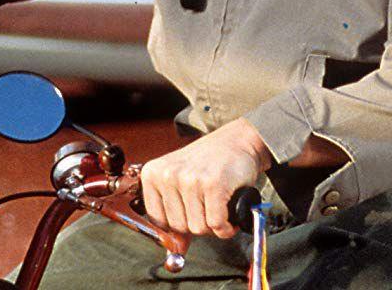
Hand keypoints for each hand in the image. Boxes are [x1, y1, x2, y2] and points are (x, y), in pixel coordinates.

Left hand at [139, 117, 272, 237]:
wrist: (238, 141)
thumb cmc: (209, 163)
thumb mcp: (183, 183)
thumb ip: (175, 216)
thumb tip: (175, 250)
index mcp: (153, 174)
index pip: (158, 222)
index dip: (179, 223)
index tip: (192, 211)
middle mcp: (168, 175)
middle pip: (178, 227)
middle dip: (198, 222)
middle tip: (209, 204)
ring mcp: (191, 179)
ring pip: (197, 228)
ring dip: (214, 225)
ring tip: (219, 205)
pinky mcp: (213, 184)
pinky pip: (216, 224)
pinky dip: (226, 227)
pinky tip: (230, 214)